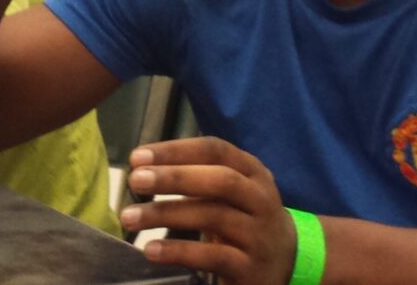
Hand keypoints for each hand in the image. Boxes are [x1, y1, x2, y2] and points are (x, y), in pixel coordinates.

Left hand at [119, 137, 296, 284]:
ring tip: (130, 216)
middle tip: (136, 180)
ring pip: (213, 216)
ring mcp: (258, 234)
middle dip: (174, 177)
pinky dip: (178, 251)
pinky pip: (213, 256)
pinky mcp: (250, 267)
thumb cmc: (244, 217)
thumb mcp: (231, 190)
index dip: (176, 150)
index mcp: (252, 171)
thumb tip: (143, 167)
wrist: (287, 262)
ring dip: (166, 214)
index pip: (215, 150)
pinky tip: (151, 249)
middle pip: (219, 180)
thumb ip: (198, 175)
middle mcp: (260, 198)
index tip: (138, 157)